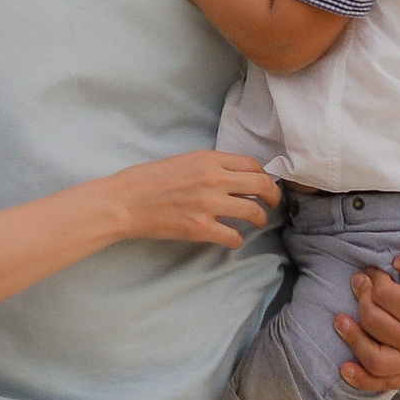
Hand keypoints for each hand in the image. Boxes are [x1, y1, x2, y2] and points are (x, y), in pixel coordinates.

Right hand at [109, 150, 280, 246]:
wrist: (126, 201)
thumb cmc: (148, 180)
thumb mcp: (183, 161)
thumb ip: (210, 166)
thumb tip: (234, 176)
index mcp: (209, 159)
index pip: (253, 164)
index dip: (264, 175)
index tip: (264, 184)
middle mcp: (213, 179)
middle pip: (261, 185)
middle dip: (273, 196)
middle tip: (273, 203)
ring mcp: (208, 204)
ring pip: (253, 212)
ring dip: (261, 219)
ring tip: (258, 223)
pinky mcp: (200, 228)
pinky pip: (233, 236)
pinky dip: (237, 240)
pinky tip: (232, 239)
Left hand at [335, 235, 399, 389]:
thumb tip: (396, 263)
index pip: (385, 298)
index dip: (373, 280)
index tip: (373, 271)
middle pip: (375, 323)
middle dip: (361, 299)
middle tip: (358, 283)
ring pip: (374, 358)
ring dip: (352, 338)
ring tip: (340, 320)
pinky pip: (383, 383)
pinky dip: (361, 379)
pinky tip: (344, 368)